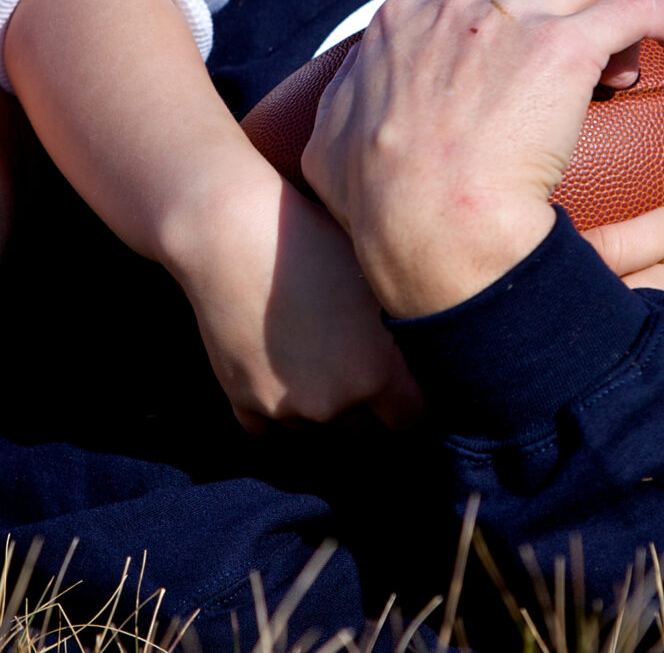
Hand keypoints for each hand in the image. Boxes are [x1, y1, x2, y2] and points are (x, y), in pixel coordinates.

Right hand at [165, 167, 422, 433]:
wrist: (230, 231)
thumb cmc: (313, 238)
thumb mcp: (375, 278)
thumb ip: (402, 332)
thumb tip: (433, 356)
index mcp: (377, 374)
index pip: (412, 421)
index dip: (415, 403)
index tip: (410, 386)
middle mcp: (334, 402)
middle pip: (365, 431)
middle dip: (367, 408)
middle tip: (360, 366)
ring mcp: (284, 407)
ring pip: (316, 429)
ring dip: (321, 407)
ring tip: (316, 358)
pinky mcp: (243, 401)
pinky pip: (269, 429)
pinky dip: (277, 408)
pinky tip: (281, 370)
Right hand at [300, 0, 663, 317]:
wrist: (430, 230)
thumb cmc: (380, 208)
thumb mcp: (329, 145)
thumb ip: (341, 108)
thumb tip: (336, 113)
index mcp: (402, 21)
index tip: (534, 32)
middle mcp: (457, 5)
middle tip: (594, 36)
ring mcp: (510, 18)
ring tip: (640, 39)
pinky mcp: (564, 44)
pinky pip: (633, 4)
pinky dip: (661, 16)